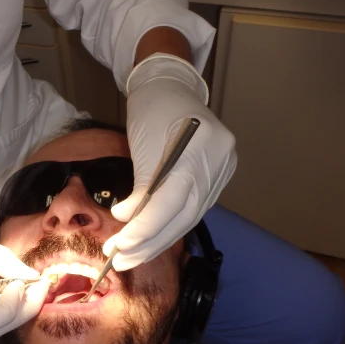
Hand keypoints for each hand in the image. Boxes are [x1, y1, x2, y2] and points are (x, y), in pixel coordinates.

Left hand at [104, 53, 236, 270]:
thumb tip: (128, 218)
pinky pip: (193, 209)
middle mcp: (220, 160)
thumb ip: (141, 183)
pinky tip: (150, 241)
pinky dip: (170, 226)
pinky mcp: (219, 176)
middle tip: (121, 259)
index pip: (174, 199)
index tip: (121, 243)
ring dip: (158, 241)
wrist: (171, 85)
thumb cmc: (152, 109)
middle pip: (185, 215)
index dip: (146, 226)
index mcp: (202, 146)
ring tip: (130, 256)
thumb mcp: (141, 143)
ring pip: (190, 218)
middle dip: (150, 242)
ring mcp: (224, 169)